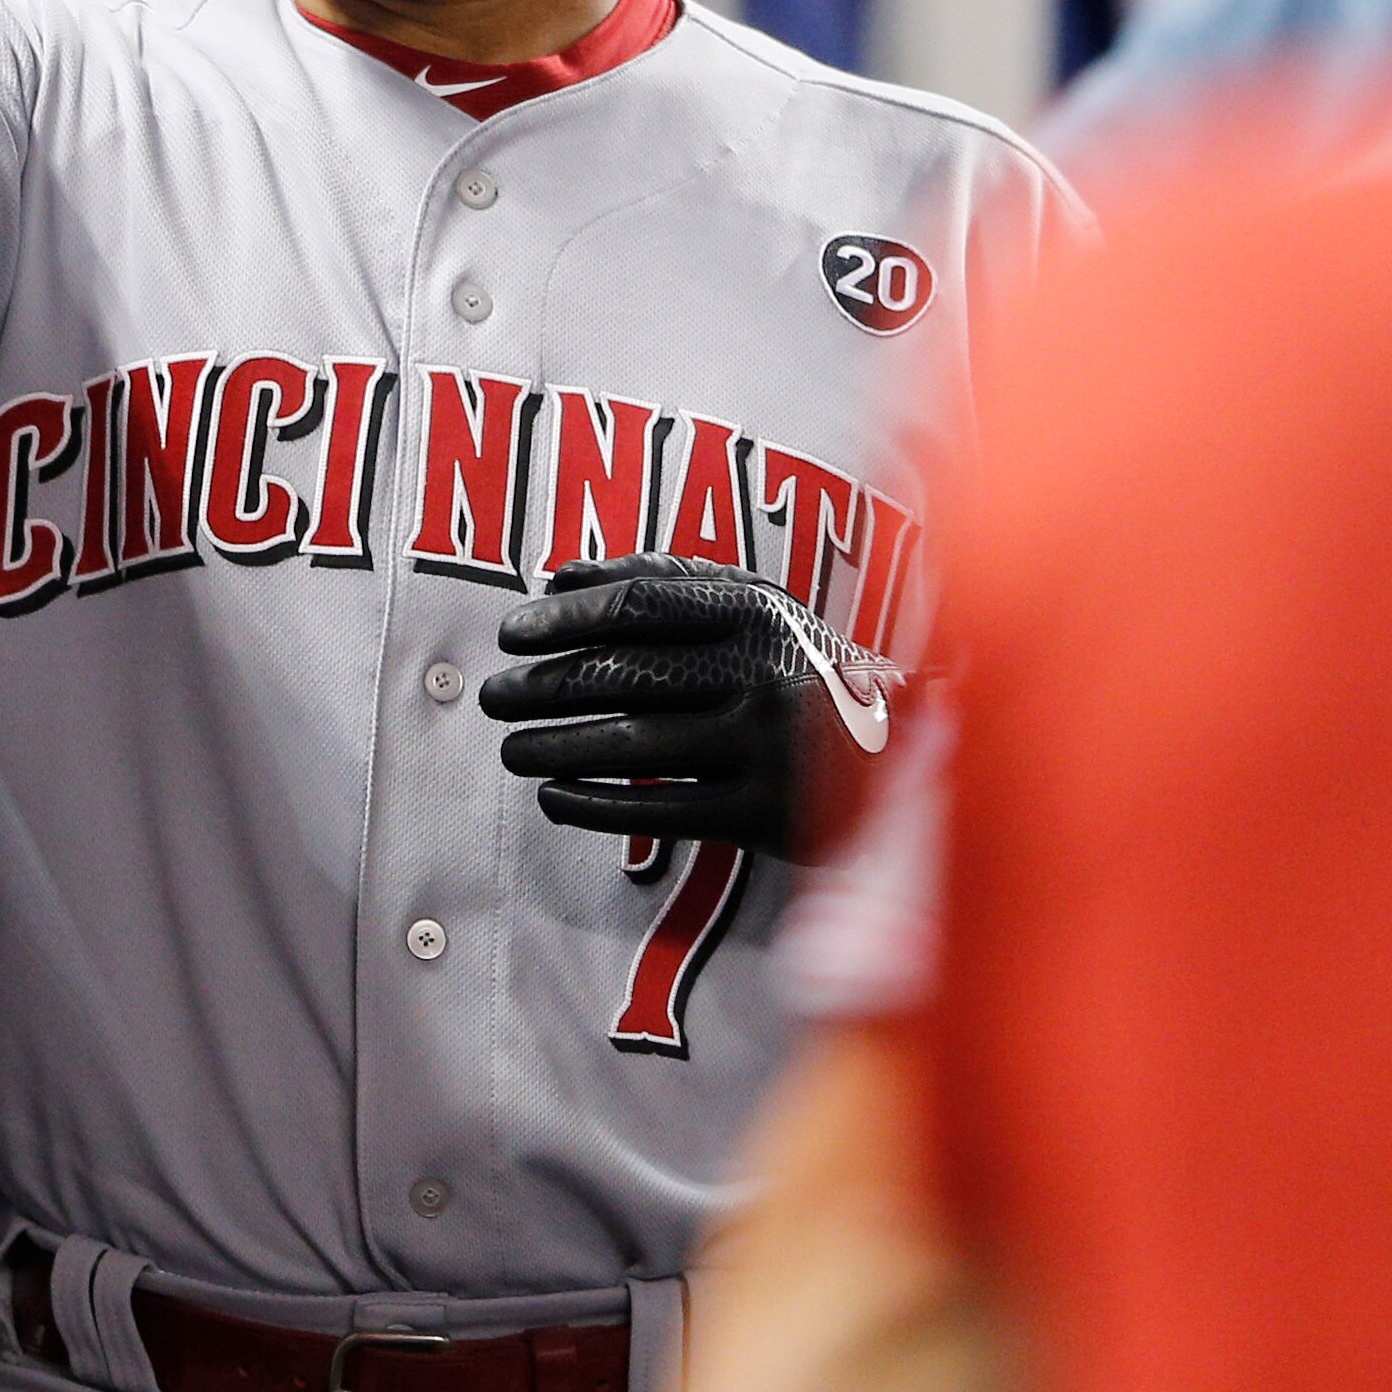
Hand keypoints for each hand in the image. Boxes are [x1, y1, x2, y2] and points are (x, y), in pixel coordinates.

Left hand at [480, 554, 901, 856]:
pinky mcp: (766, 815)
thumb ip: (659, 580)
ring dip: (555, 748)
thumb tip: (557, 576)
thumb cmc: (795, 662)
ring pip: (633, 747)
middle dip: (543, 687)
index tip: (511, 633)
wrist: (896, 744)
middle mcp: (763, 673)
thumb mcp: (750, 602)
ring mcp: (767, 747)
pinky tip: (554, 797)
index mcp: (756, 610)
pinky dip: (595, 806)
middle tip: (495, 696)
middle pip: (626, 676)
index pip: (638, 606)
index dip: (564, 618)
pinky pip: (659, 811)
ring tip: (512, 748)